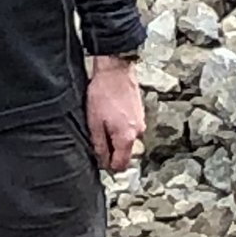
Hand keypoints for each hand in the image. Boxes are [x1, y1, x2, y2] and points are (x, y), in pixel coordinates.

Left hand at [86, 55, 143, 171]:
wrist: (115, 70)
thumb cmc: (103, 93)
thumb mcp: (94, 123)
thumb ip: (99, 145)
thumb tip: (102, 161)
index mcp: (126, 137)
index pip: (121, 165)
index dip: (108, 166)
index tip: (99, 160)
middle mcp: (138, 132)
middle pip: (126, 154)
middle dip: (112, 151)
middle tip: (97, 139)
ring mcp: (141, 122)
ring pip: (127, 141)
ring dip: (116, 138)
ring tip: (102, 123)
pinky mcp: (140, 113)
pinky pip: (130, 128)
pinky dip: (120, 127)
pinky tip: (110, 116)